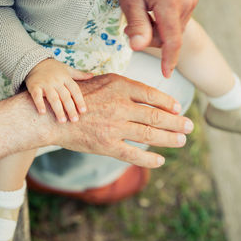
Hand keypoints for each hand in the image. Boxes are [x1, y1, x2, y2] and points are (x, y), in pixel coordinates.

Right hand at [25, 59, 92, 122]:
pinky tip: (42, 113)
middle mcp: (56, 81)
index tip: (83, 111)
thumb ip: (79, 74)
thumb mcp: (67, 69)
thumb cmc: (53, 68)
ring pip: (53, 98)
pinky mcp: (34, 85)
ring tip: (62, 121)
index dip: (79, 100)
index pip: (75, 90)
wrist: (34, 61)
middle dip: (70, 109)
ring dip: (58, 109)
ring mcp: (45, 83)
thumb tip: (92, 75)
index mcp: (66, 77)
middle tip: (74, 120)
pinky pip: (36, 95)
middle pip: (65, 96)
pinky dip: (39, 103)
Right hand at [43, 74, 193, 167]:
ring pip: (149, 133)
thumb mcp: (99, 80)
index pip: (151, 94)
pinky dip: (149, 159)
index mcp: (118, 85)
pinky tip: (160, 160)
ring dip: (169, 138)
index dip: (168, 102)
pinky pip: (134, 154)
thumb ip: (121, 85)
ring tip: (181, 140)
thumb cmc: (75, 97)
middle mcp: (119, 105)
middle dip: (176, 122)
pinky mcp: (106, 145)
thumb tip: (142, 90)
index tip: (178, 108)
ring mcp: (114, 126)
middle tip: (189, 126)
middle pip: (155, 115)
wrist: (51, 117)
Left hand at [118, 0, 198, 77]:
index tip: (166, 74)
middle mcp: (186, 3)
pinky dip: (164, 23)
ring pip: (173, 31)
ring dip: (157, 31)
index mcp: (170, 3)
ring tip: (142, 14)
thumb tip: (138, 47)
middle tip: (132, 27)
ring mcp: (190, 0)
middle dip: (151, 38)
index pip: (172, 40)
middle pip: (170, 38)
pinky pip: (177, 22)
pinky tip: (153, 11)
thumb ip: (136, 24)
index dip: (168, 60)